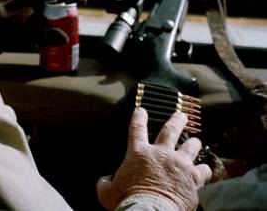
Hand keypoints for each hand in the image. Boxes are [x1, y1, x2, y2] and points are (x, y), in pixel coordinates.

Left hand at [0, 0, 86, 56]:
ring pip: (48, 12)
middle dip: (66, 10)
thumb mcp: (24, 33)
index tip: (81, 2)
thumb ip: (45, 35)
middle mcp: (29, 2)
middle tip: (76, 21)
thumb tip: (65, 39)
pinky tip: (52, 39)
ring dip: (58, 20)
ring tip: (67, 31)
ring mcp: (26, 12)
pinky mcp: (23, 22)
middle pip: (53, 1)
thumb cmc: (2, 30)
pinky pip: (41, 22)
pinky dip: (49, 28)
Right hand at [97, 108, 211, 209]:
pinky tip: (206, 170)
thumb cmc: (127, 200)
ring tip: (196, 140)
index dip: (139, 117)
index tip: (141, 110)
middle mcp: (160, 154)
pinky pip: (204, 171)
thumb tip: (105, 181)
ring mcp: (179, 165)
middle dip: (176, 121)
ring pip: (190, 147)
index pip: (137, 128)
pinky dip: (205, 170)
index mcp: (138, 153)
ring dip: (194, 143)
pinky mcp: (193, 179)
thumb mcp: (107, 191)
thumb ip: (105, 182)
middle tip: (182, 115)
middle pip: (170, 131)